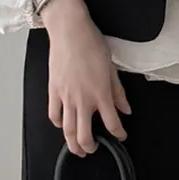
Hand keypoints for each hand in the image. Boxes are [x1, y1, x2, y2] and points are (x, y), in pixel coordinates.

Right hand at [42, 0, 131, 155]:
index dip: (118, 134)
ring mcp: (66, 97)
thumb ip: (118, 91)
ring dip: (72, 144)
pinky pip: (54, 114)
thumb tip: (125, 108)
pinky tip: (63, 125)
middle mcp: (82, 99)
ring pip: (67, 130)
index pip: (112, 123)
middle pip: (84, 135)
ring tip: (77, 148)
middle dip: (90, 147)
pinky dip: (58, 124)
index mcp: (100, 93)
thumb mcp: (111, 67)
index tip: (121, 136)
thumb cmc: (91, 43)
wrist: (70, 30)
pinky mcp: (53, 90)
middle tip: (94, 149)